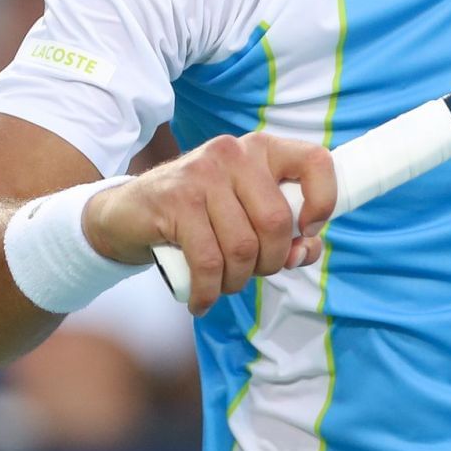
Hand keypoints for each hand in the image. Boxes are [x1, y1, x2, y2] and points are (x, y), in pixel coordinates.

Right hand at [82, 132, 336, 314]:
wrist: (126, 213)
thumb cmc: (199, 216)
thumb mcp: (245, 214)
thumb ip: (285, 233)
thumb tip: (303, 251)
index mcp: (263, 149)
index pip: (316, 161)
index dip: (324, 201)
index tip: (307, 231)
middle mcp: (235, 153)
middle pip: (276, 221)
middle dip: (270, 262)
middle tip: (252, 272)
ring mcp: (203, 174)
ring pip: (243, 247)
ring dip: (237, 280)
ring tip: (222, 284)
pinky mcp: (175, 200)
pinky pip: (208, 261)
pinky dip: (209, 292)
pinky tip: (202, 301)